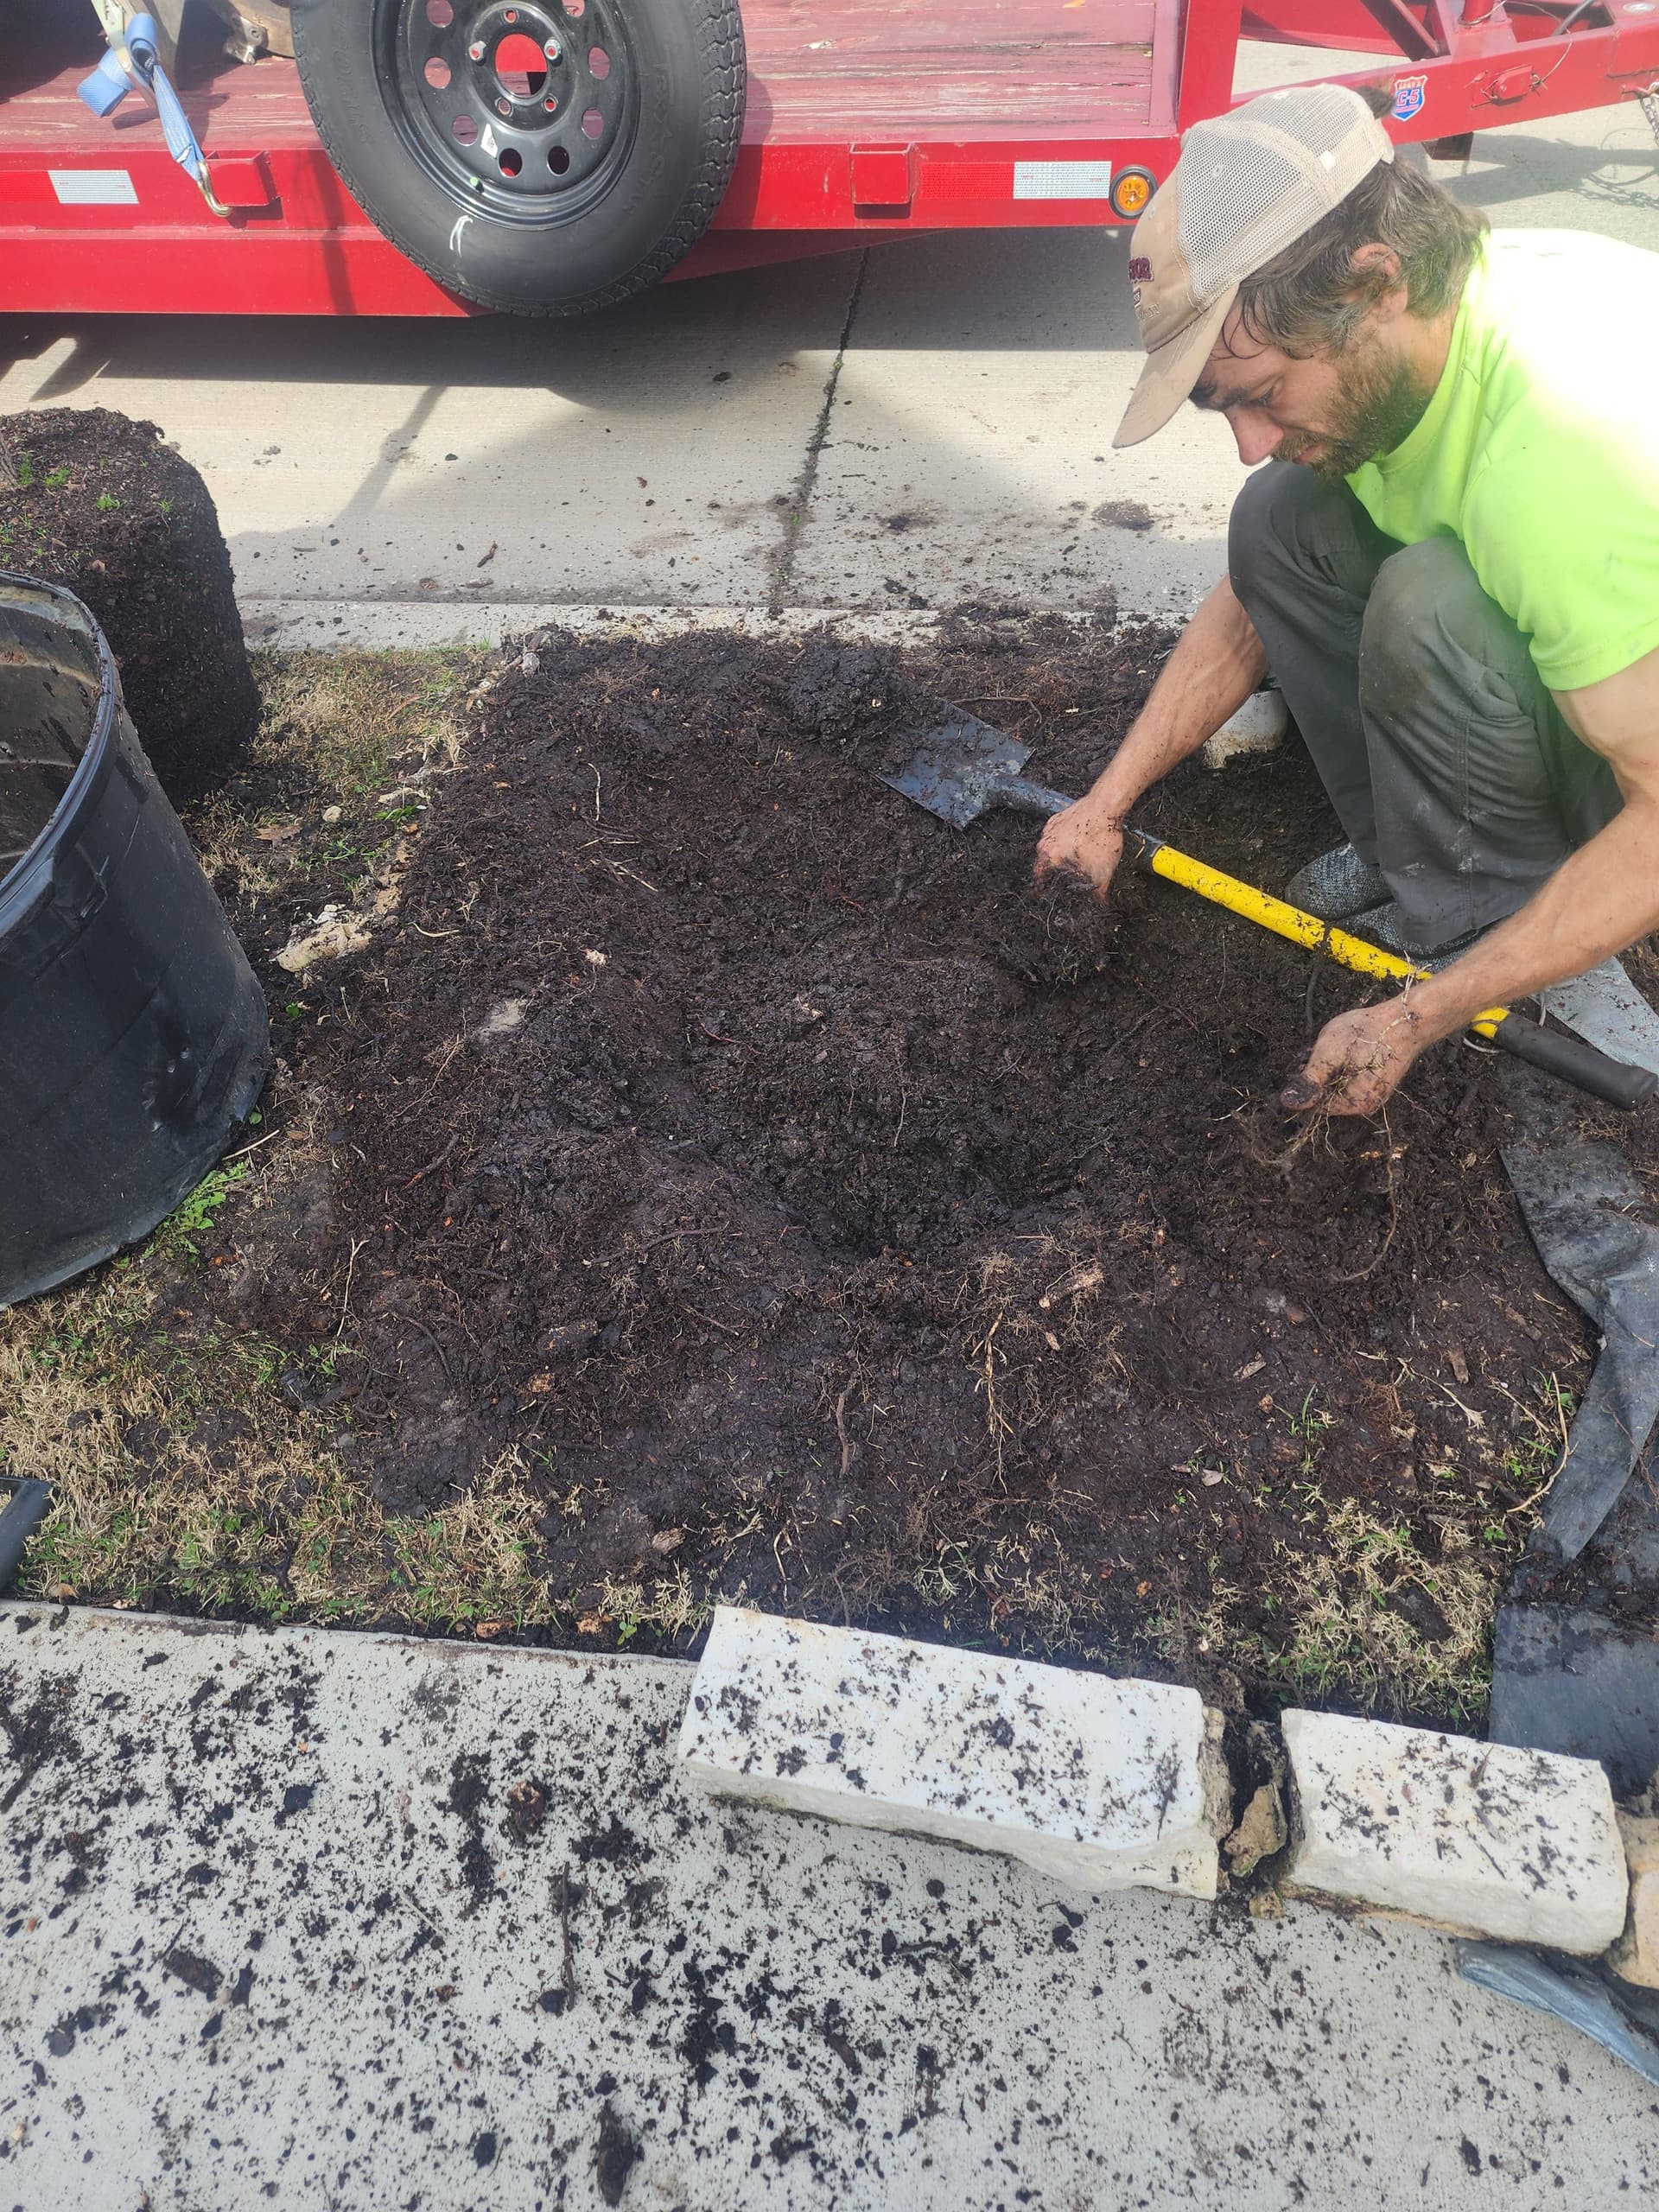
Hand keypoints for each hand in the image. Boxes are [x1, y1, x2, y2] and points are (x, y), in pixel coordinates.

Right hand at [1033, 797, 1124, 900]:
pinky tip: (1078, 843)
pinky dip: (1065, 841)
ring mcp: (1049, 828)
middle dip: (1054, 872)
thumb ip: (1099, 891)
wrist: (1107, 805)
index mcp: (1048, 857)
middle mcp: (1044, 843)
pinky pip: (1057, 834)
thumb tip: (1101, 905)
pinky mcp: (1058, 817)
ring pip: (1050, 848)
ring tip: (1074, 861)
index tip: (1046, 895)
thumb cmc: (1101, 836)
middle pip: (1044, 864)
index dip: (1043, 890)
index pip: (1038, 879)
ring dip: (1059, 856)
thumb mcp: (1103, 871)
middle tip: (1066, 879)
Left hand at [1280, 995, 1426, 1117]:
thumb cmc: (1370, 1033)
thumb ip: (1309, 1080)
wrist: (1408, 1019)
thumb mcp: (1330, 1053)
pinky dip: (1346, 1064)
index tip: (1310, 1059)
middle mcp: (1366, 1105)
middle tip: (1324, 1048)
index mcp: (1354, 1104)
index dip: (1306, 1082)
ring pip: (1338, 1085)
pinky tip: (1351, 1047)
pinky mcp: (1378, 1082)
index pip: (1315, 1105)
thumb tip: (1288, 1103)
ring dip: (1332, 1067)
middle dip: (1319, 1074)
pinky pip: (1352, 1078)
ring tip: (1340, 1045)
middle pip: (1327, 1096)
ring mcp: (1374, 1094)